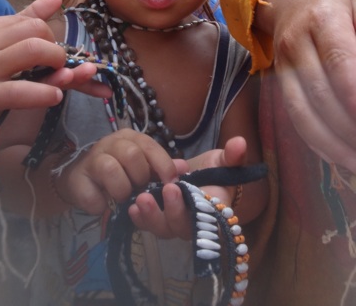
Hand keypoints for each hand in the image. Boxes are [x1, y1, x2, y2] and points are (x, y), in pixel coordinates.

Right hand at [0, 0, 102, 131]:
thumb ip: (8, 22)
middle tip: (57, 65)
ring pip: (34, 53)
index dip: (49, 33)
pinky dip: (44, 94)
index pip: (29, 18)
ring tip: (61, 77)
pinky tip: (53, 97)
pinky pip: (20, 92)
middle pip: (37, 32)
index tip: (51, 46)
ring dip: (58, 65)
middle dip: (57, 48)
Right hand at [54, 129, 188, 214]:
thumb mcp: (142, 167)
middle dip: (140, 178)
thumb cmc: (118, 172)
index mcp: (130, 138)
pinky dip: (101, 204)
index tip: (171, 184)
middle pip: (132, 154)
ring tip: (122, 198)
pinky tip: (103, 204)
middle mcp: (111, 143)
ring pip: (111, 169)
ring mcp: (93, 159)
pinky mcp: (78, 178)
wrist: (82, 178)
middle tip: (139, 190)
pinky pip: (93, 194)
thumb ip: (161, 167)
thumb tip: (183, 168)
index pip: (150, 145)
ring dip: (121, 190)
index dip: (163, 165)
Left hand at [128, 137, 247, 238]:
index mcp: (214, 211)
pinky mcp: (160, 220)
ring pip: (164, 229)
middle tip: (164, 190)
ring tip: (140, 200)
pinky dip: (141, 220)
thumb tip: (240, 142)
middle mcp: (194, 223)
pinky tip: (132, 209)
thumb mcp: (223, 160)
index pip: (205, 219)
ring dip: (151, 217)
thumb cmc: (214, 171)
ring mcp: (175, 223)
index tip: (177, 189)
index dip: (192, 210)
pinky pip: (150, 226)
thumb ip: (232, 155)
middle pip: (182, 227)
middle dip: (171, 212)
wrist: (198, 177)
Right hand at [257, 0, 355, 170]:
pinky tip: (341, 157)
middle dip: (349, 128)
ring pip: (303, 112)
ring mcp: (282, 64)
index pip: (340, 60)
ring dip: (334, 144)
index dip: (355, 94)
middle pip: (320, 93)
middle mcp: (296, 42)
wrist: (287, 2)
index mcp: (324, 18)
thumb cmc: (338, 6)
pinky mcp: (277, 81)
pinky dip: (318, 142)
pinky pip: (294, 117)